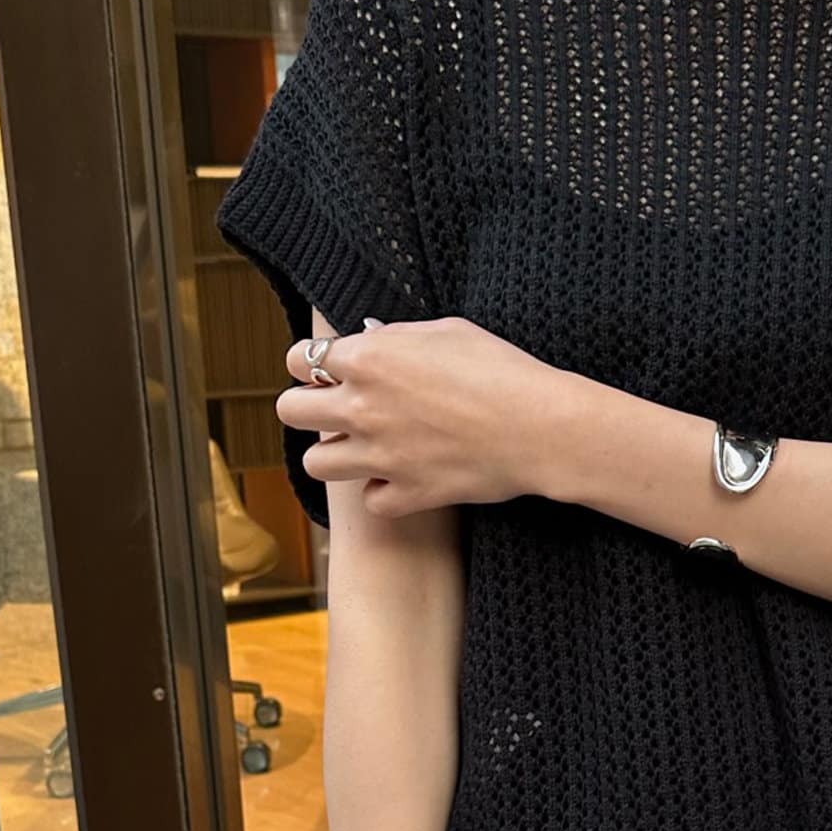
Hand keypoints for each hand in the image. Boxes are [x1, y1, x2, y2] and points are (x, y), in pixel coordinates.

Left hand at [278, 315, 577, 515]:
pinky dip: (384, 490)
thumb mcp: (448, 330)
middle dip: (307, 405)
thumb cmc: (502, 370)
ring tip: (364, 444)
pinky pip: (371, 500)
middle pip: (290, 410)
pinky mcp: (406, 494)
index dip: (312, 362)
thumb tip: (372, 341)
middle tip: (336, 406)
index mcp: (368, 359)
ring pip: (316, 462)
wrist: (540, 427)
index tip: (329, 368)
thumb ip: (398, 337)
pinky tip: (404, 475)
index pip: (299, 358)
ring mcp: (380, 456)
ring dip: (335, 451)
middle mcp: (362, 408)